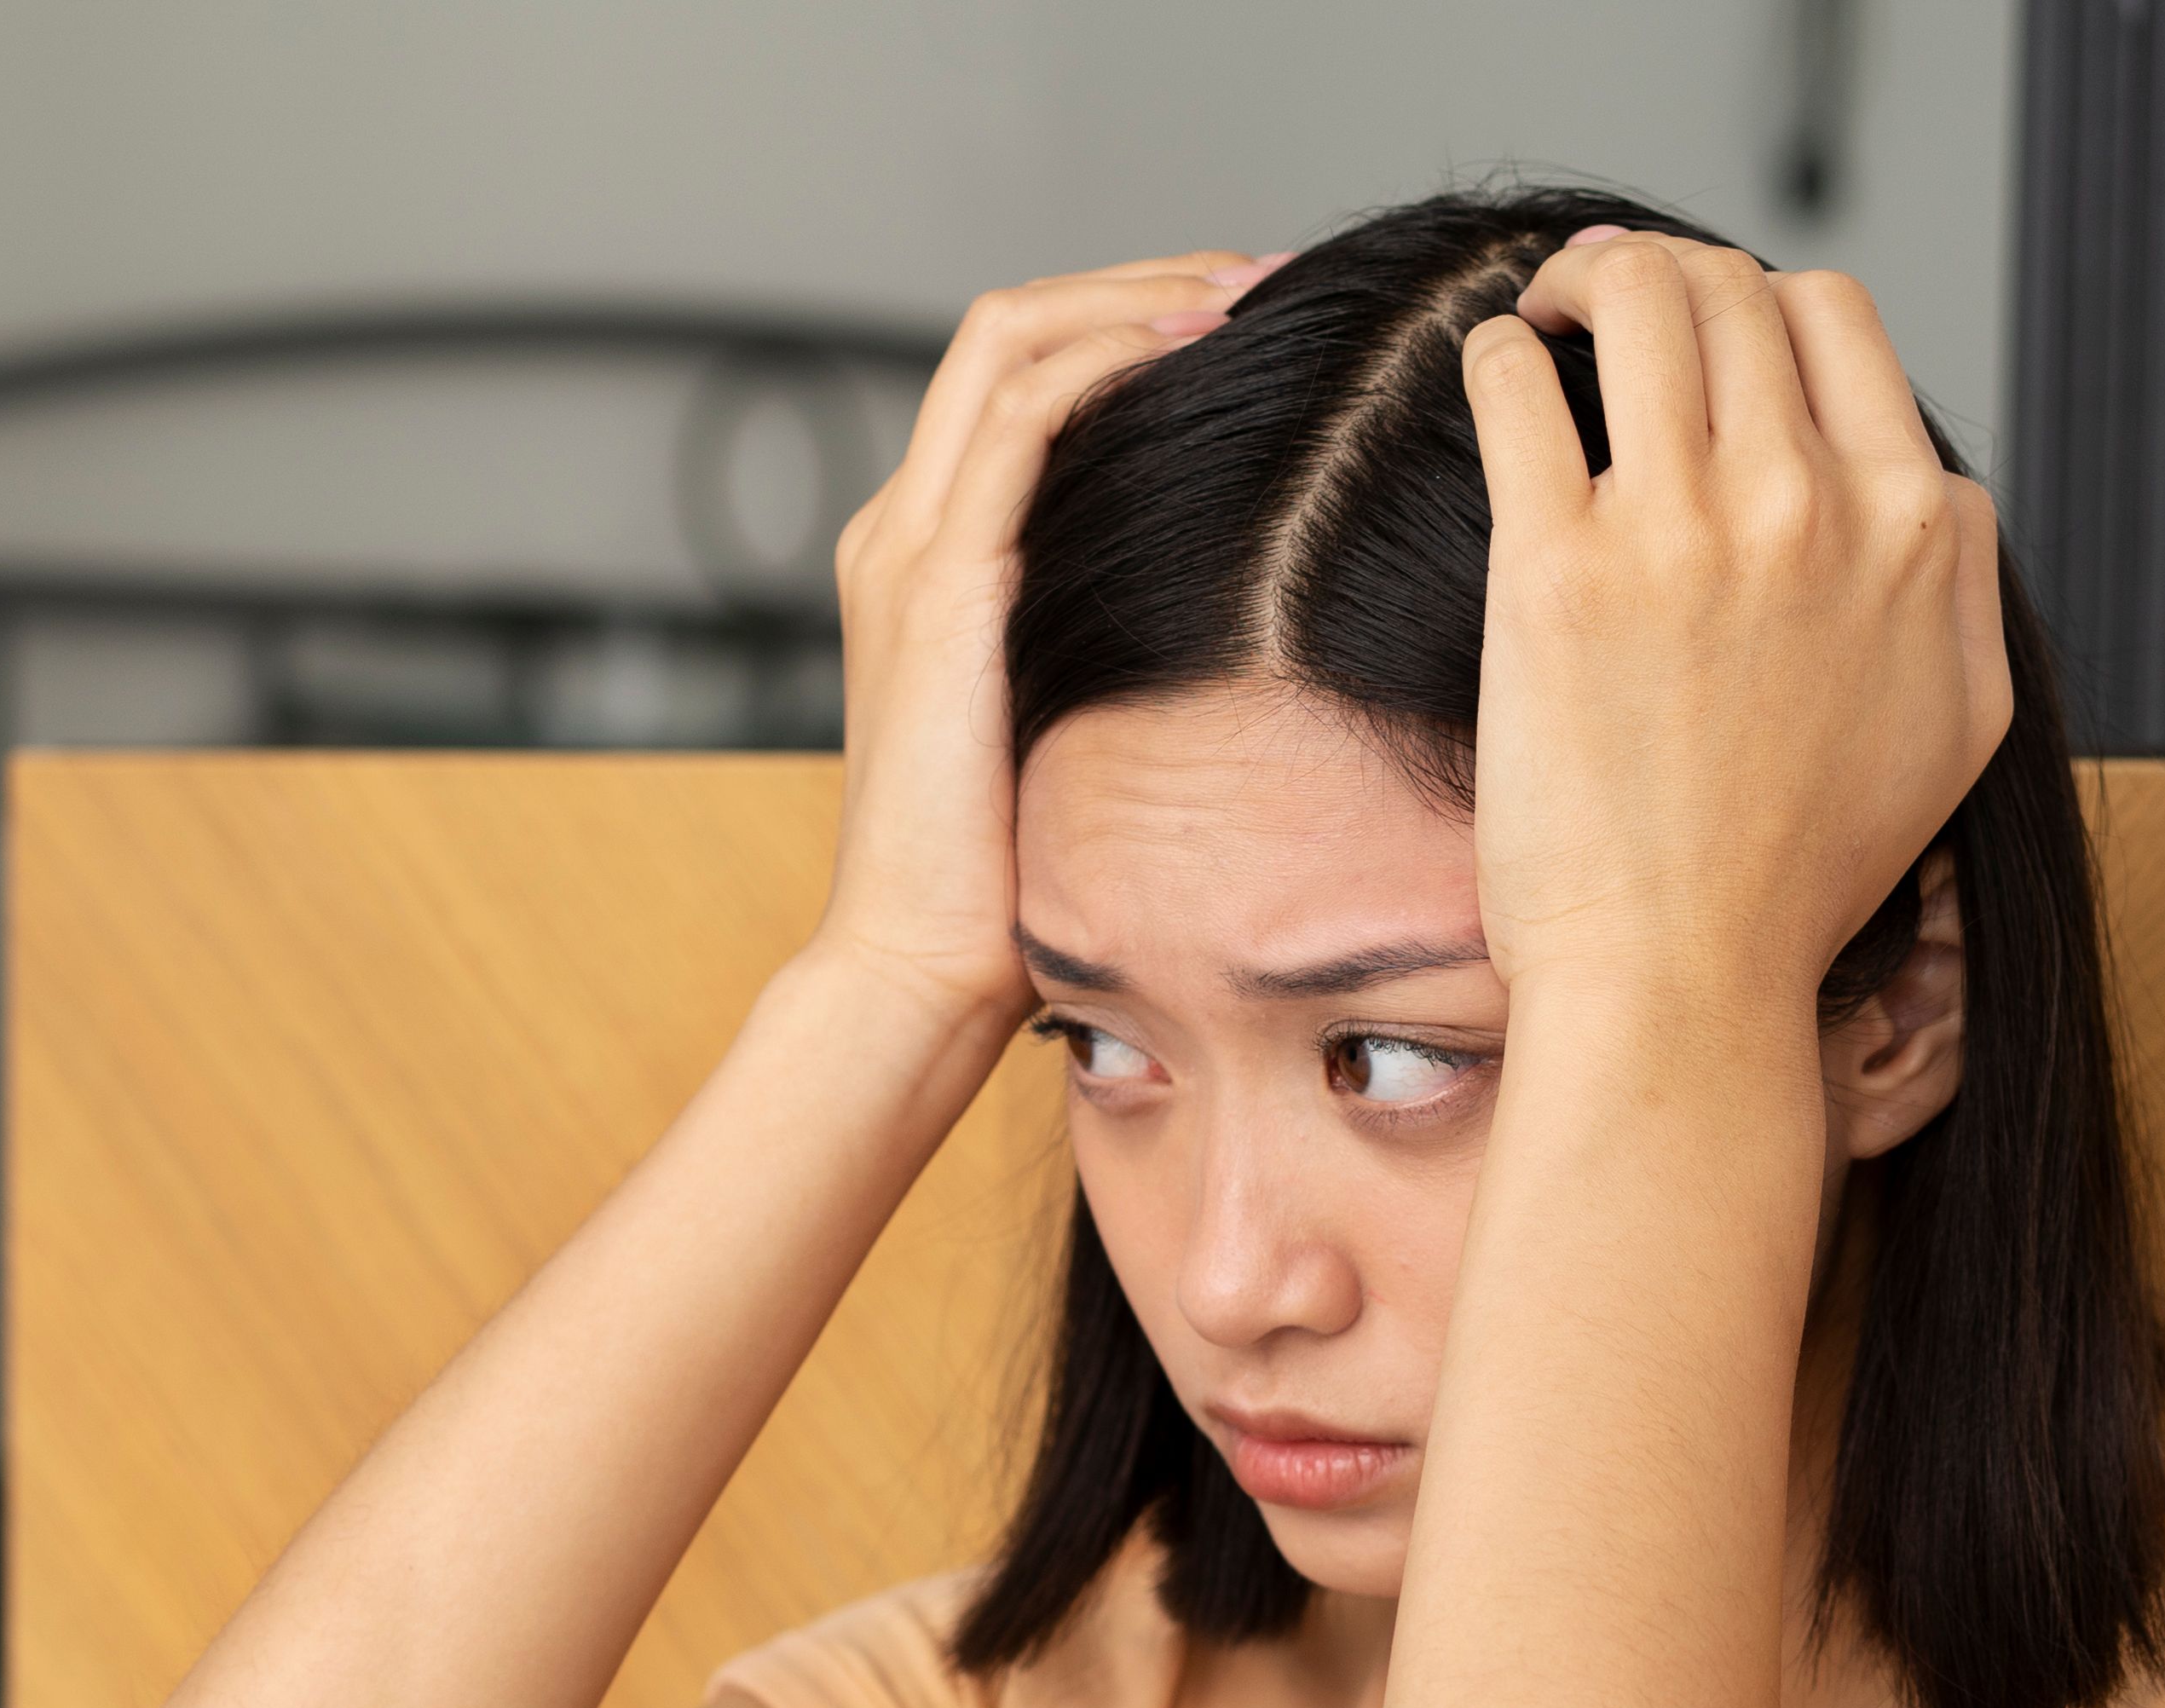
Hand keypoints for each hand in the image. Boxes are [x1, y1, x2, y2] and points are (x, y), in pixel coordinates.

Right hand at [807, 253, 1264, 1023]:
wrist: (917, 971)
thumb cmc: (1003, 887)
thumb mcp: (1061, 733)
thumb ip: (1099, 653)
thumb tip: (1220, 617)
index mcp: (923, 560)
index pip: (1013, 375)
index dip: (1124, 318)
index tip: (1244, 326)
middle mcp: (901, 531)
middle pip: (1010, 323)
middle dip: (1142, 279)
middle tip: (1264, 280)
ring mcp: (912, 549)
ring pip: (1014, 336)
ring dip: (1138, 293)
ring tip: (1248, 294)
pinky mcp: (944, 584)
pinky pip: (1026, 415)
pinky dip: (1111, 357)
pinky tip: (1198, 353)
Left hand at [1462, 234, 2007, 1024]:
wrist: (1685, 972)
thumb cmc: (1808, 872)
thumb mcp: (1963, 718)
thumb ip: (1961, 573)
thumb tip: (1929, 484)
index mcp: (1909, 523)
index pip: (1835, 316)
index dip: (1762, 298)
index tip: (1710, 332)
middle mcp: (1803, 502)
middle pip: (1729, 289)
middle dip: (1662, 271)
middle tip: (1603, 302)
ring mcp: (1678, 527)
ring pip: (1633, 298)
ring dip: (1581, 280)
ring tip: (1546, 317)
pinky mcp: (1556, 569)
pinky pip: (1514, 387)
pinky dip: (1498, 355)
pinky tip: (1494, 373)